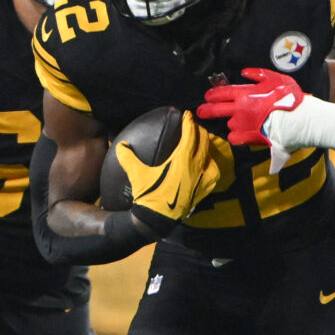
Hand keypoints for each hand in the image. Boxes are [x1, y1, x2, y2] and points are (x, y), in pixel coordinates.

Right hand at [117, 110, 218, 236]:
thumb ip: (128, 158)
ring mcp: (202, 179)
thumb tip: (120, 145)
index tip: (187, 114)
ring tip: (202, 143)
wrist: (158, 219)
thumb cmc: (149, 195)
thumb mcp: (137, 174)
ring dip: (207, 146)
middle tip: (194, 126)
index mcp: (182, 159)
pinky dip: (212, 164)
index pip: (190, 135)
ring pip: (211, 156)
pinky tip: (207, 164)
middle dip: (200, 131)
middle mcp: (196, 166)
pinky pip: (214, 173)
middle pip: (204, 142)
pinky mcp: (205, 189)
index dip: (189, 122)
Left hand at [197, 67, 304, 172]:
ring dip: (233, 122)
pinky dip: (237, 136)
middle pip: (216, 109)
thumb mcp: (275, 78)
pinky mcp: (248, 138)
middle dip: (206, 109)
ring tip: (243, 122)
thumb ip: (257, 74)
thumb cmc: (288, 98)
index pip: (222, 93)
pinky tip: (244, 134)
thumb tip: (244, 72)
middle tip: (200, 111)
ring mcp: (242, 125)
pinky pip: (235, 138)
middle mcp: (239, 109)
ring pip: (230, 124)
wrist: (297, 119)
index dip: (212, 94)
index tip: (207, 96)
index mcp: (244, 94)